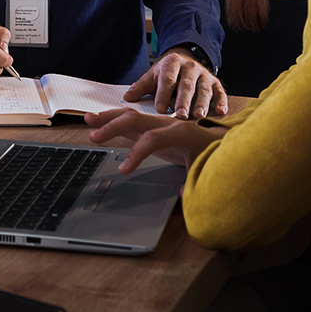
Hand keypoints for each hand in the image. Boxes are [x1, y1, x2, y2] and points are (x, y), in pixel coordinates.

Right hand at [84, 107, 225, 174]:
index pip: (152, 139)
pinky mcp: (154, 127)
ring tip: (88, 119)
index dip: (136, 153)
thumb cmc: (215, 154)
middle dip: (113, 127)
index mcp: (180, 133)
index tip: (124, 170)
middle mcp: (167, 123)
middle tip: (93, 137)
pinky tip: (100, 120)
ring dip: (108, 118)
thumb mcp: (207, 169)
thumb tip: (184, 195)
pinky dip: (114, 119)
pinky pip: (132, 120)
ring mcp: (159, 123)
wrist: (222, 140)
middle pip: (136, 120)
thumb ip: (195, 182)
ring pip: (130, 116)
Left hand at [124, 48, 227, 119]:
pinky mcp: (216, 83)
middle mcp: (190, 67)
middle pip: (186, 85)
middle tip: (180, 116)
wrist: (185, 61)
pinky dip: (222, 102)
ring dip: (201, 103)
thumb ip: (141, 87)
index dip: (163, 94)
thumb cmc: (166, 74)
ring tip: (198, 116)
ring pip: (203, 89)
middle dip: (183, 101)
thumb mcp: (153, 77)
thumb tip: (127, 97)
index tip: (160, 109)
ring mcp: (204, 75)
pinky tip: (221, 113)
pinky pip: (220, 92)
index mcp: (172, 63)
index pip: (167, 79)